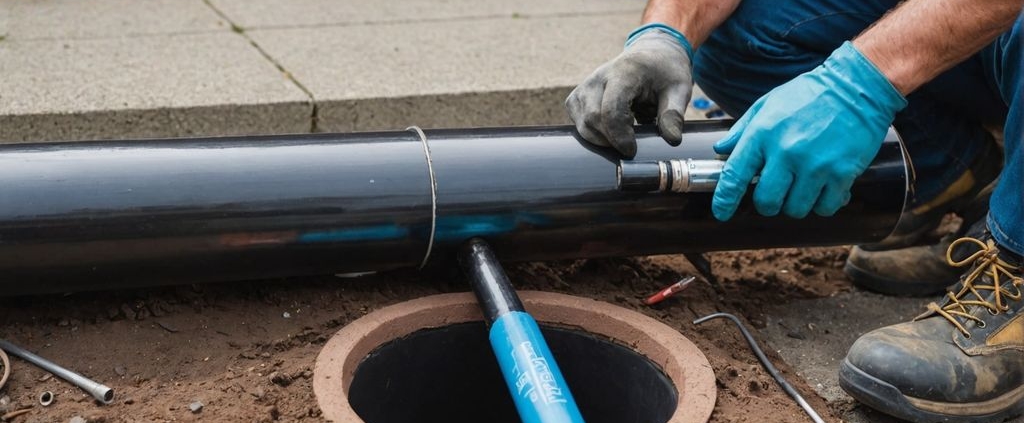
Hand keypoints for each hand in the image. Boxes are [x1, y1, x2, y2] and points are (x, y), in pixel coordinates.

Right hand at [565, 24, 693, 157]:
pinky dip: (593, 134)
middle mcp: (599, 77)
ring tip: (624, 136)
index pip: (611, 109)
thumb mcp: (680, 89)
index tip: (633, 151)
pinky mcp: (577, 97)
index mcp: (625, 71)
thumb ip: (674, 113)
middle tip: (632, 146)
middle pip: (593, 118)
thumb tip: (672, 140)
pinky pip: (578, 123)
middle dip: (611, 140)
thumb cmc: (665, 73)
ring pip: (582, 124)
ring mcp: (584, 86)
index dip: (619, 135)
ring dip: (602, 139)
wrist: (651, 55)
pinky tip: (612, 131)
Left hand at [712, 41, 906, 220]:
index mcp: (763, 134)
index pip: (735, 176)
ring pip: (796, 209)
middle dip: (768, 204)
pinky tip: (825, 188)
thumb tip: (721, 150)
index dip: (725, 200)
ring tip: (804, 185)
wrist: (857, 87)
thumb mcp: (768, 103)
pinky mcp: (842, 173)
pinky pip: (825, 207)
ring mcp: (815, 165)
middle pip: (767, 202)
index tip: (721, 213)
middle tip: (776, 193)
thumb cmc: (810, 95)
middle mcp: (786, 152)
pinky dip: (823, 203)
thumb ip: (743, 129)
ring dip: (797, 203)